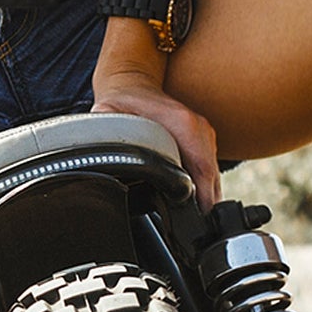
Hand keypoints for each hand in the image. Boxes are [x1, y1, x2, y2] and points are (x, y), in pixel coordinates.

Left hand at [91, 67, 221, 210]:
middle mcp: (198, 127)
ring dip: (207, 196)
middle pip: (211, 176)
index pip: (202, 167)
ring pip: (213, 174)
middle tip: (194, 231)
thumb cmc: (122, 101)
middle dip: (205, 204)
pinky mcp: (203, 138)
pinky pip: (209, 168)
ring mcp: (203, 132)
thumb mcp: (108, 115)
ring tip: (194, 223)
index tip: (196, 219)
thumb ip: (106, 133)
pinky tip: (195, 204)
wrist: (132, 79)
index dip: (201, 196)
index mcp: (182, 124)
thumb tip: (99, 154)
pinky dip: (205, 186)